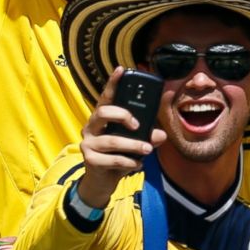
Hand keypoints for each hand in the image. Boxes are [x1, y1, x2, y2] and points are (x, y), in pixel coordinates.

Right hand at [76, 67, 165, 207]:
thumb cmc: (119, 154)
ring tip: (147, 150)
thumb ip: (148, 136)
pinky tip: (137, 164)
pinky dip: (129, 162)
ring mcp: (88, 142)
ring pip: (112, 141)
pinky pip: (112, 160)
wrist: (102, 181)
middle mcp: (92, 126)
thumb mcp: (136, 143)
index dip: (113, 83)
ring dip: (133, 146)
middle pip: (103, 112)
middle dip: (123, 116)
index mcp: (103, 117)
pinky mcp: (89, 160)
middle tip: (138, 125)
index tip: (121, 69)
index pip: (107, 97)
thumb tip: (161, 135)